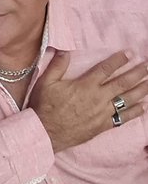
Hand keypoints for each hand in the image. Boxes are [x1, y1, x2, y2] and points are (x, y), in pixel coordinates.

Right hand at [29, 51, 147, 152]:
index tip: (130, 53)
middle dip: (138, 73)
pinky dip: (134, 112)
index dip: (119, 60)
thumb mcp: (45, 83)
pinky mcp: (102, 126)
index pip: (106, 69)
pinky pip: (123, 118)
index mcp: (85, 85)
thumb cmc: (44, 107)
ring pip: (127, 100)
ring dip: (141, 90)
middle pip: (123, 83)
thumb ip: (57, 66)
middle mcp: (97, 98)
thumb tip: (65, 51)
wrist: (45, 132)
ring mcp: (102, 113)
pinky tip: (143, 107)